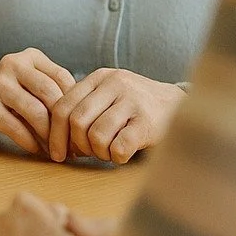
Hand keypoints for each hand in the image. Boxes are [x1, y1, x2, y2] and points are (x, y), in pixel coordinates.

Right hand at [0, 48, 75, 153]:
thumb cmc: (12, 98)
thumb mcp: (33, 86)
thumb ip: (56, 93)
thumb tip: (87, 120)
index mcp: (31, 57)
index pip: (63, 78)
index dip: (76, 104)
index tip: (82, 127)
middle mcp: (13, 64)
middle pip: (50, 94)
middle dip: (64, 123)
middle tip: (73, 144)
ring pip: (35, 111)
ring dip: (49, 136)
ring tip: (56, 150)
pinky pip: (16, 127)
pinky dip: (31, 142)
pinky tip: (37, 150)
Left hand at [47, 68, 183, 163]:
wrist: (179, 105)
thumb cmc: (134, 107)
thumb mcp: (108, 95)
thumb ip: (83, 109)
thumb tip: (56, 141)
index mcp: (98, 77)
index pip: (63, 106)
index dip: (55, 134)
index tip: (57, 153)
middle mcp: (114, 84)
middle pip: (76, 121)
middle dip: (77, 144)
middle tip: (88, 153)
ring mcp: (132, 101)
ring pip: (96, 135)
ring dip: (99, 152)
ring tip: (108, 151)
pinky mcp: (148, 122)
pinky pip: (119, 147)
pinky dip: (116, 157)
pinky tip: (122, 155)